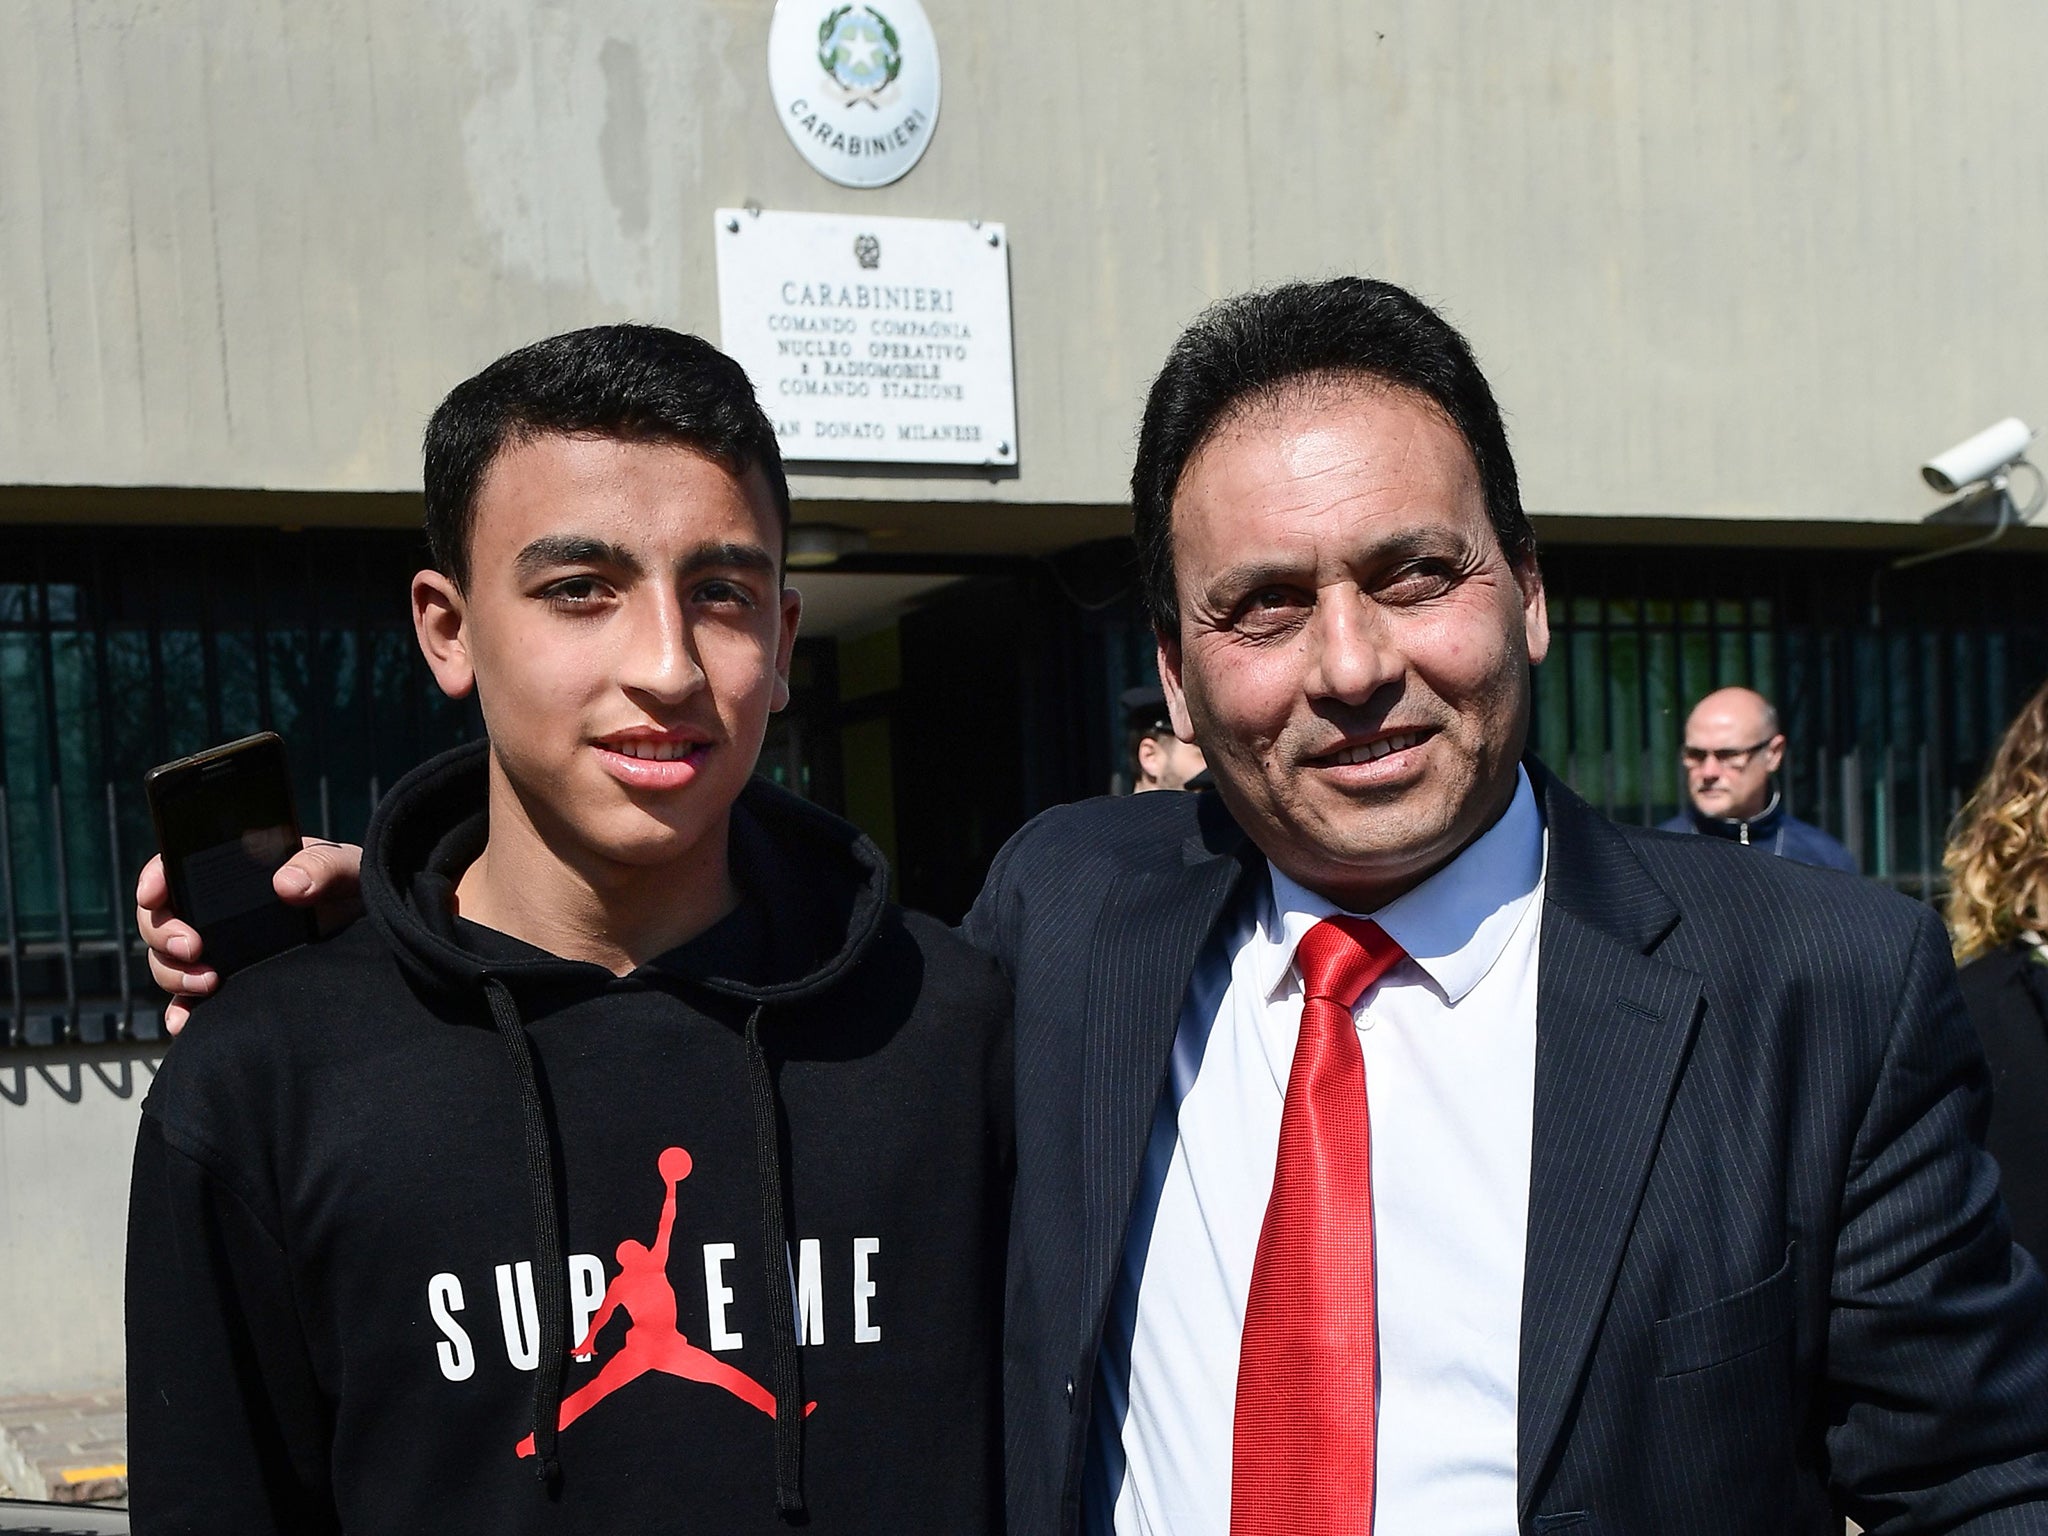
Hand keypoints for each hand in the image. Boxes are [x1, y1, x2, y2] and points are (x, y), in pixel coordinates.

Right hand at [135, 839, 365, 1034]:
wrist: (375, 933)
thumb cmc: (353, 891)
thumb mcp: (345, 869)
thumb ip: (322, 866)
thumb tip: (287, 885)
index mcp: (232, 874)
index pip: (174, 869)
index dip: (154, 877)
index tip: (153, 893)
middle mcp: (214, 913)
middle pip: (159, 921)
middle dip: (163, 934)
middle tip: (193, 947)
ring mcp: (218, 952)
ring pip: (167, 963)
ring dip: (174, 974)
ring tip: (210, 982)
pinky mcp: (229, 985)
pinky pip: (188, 1003)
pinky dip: (181, 1013)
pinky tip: (186, 1023)